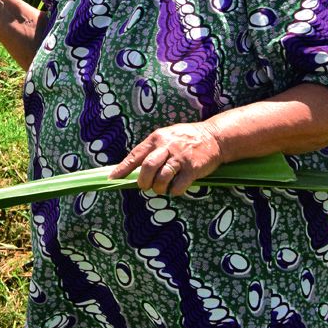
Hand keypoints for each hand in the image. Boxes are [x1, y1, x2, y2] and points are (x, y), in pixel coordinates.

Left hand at [108, 123, 223, 195]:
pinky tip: (175, 188)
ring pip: (161, 179)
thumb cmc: (186, 139)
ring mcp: (180, 158)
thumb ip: (152, 149)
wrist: (214, 137)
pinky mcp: (193, 169)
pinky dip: (173, 191)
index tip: (112, 178)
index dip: (123, 168)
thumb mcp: (167, 136)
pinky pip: (177, 186)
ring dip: (158, 188)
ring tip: (160, 188)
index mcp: (157, 138)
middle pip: (147, 168)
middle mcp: (167, 146)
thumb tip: (134, 167)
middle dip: (143, 181)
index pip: (135, 155)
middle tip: (144, 186)